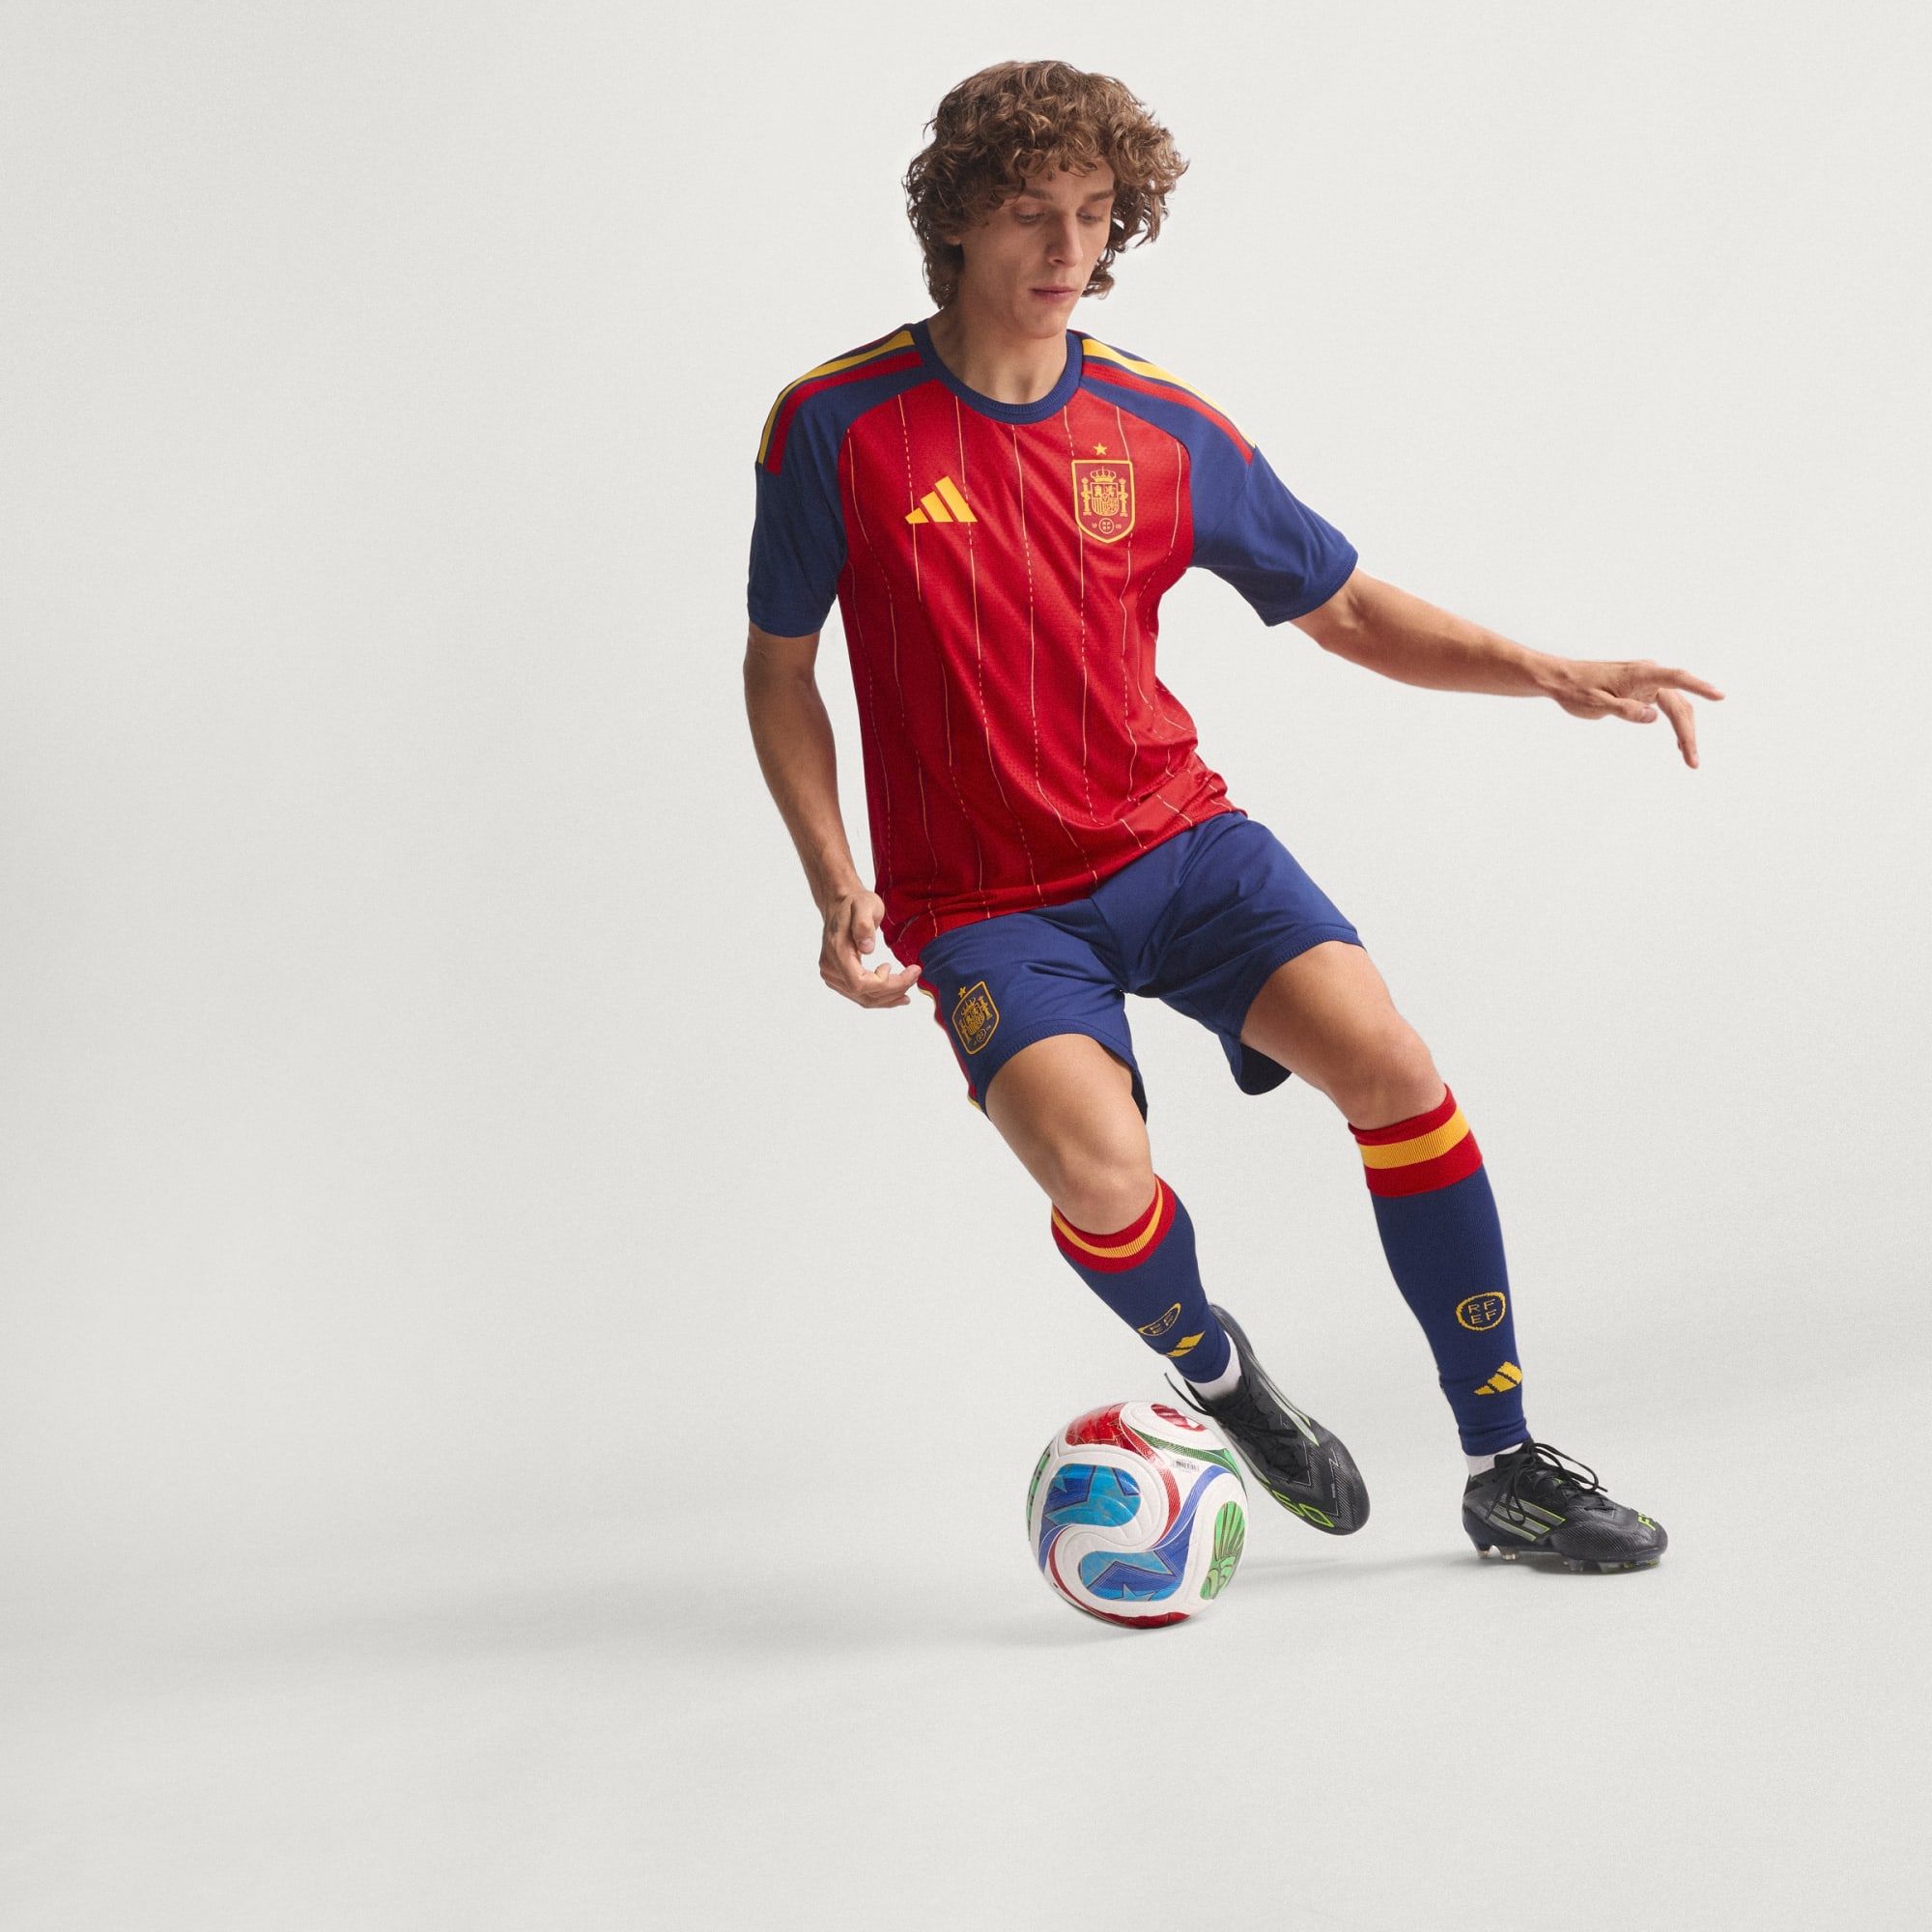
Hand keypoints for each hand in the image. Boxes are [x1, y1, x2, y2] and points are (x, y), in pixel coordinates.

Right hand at [818, 889, 920, 1007]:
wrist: (841, 906)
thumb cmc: (855, 904)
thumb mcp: (864, 904)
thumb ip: (864, 924)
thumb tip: (867, 948)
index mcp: (837, 952)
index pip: (860, 983)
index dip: (886, 984)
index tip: (909, 970)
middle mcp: (830, 968)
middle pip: (864, 995)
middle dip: (894, 990)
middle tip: (915, 975)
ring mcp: (832, 975)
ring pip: (864, 999)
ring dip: (890, 997)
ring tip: (910, 986)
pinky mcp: (838, 979)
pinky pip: (861, 996)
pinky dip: (881, 997)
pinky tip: (897, 995)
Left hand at [1547, 658, 1725, 767]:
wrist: (1561, 679)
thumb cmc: (1576, 690)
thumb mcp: (1597, 704)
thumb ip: (1625, 710)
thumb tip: (1653, 717)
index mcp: (1640, 674)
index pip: (1677, 678)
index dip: (1700, 687)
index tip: (1720, 696)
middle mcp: (1648, 674)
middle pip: (1679, 704)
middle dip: (1688, 733)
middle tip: (1693, 762)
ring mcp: (1647, 681)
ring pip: (1675, 706)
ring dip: (1684, 731)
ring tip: (1689, 758)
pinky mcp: (1642, 688)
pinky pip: (1665, 705)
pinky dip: (1674, 722)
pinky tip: (1678, 741)